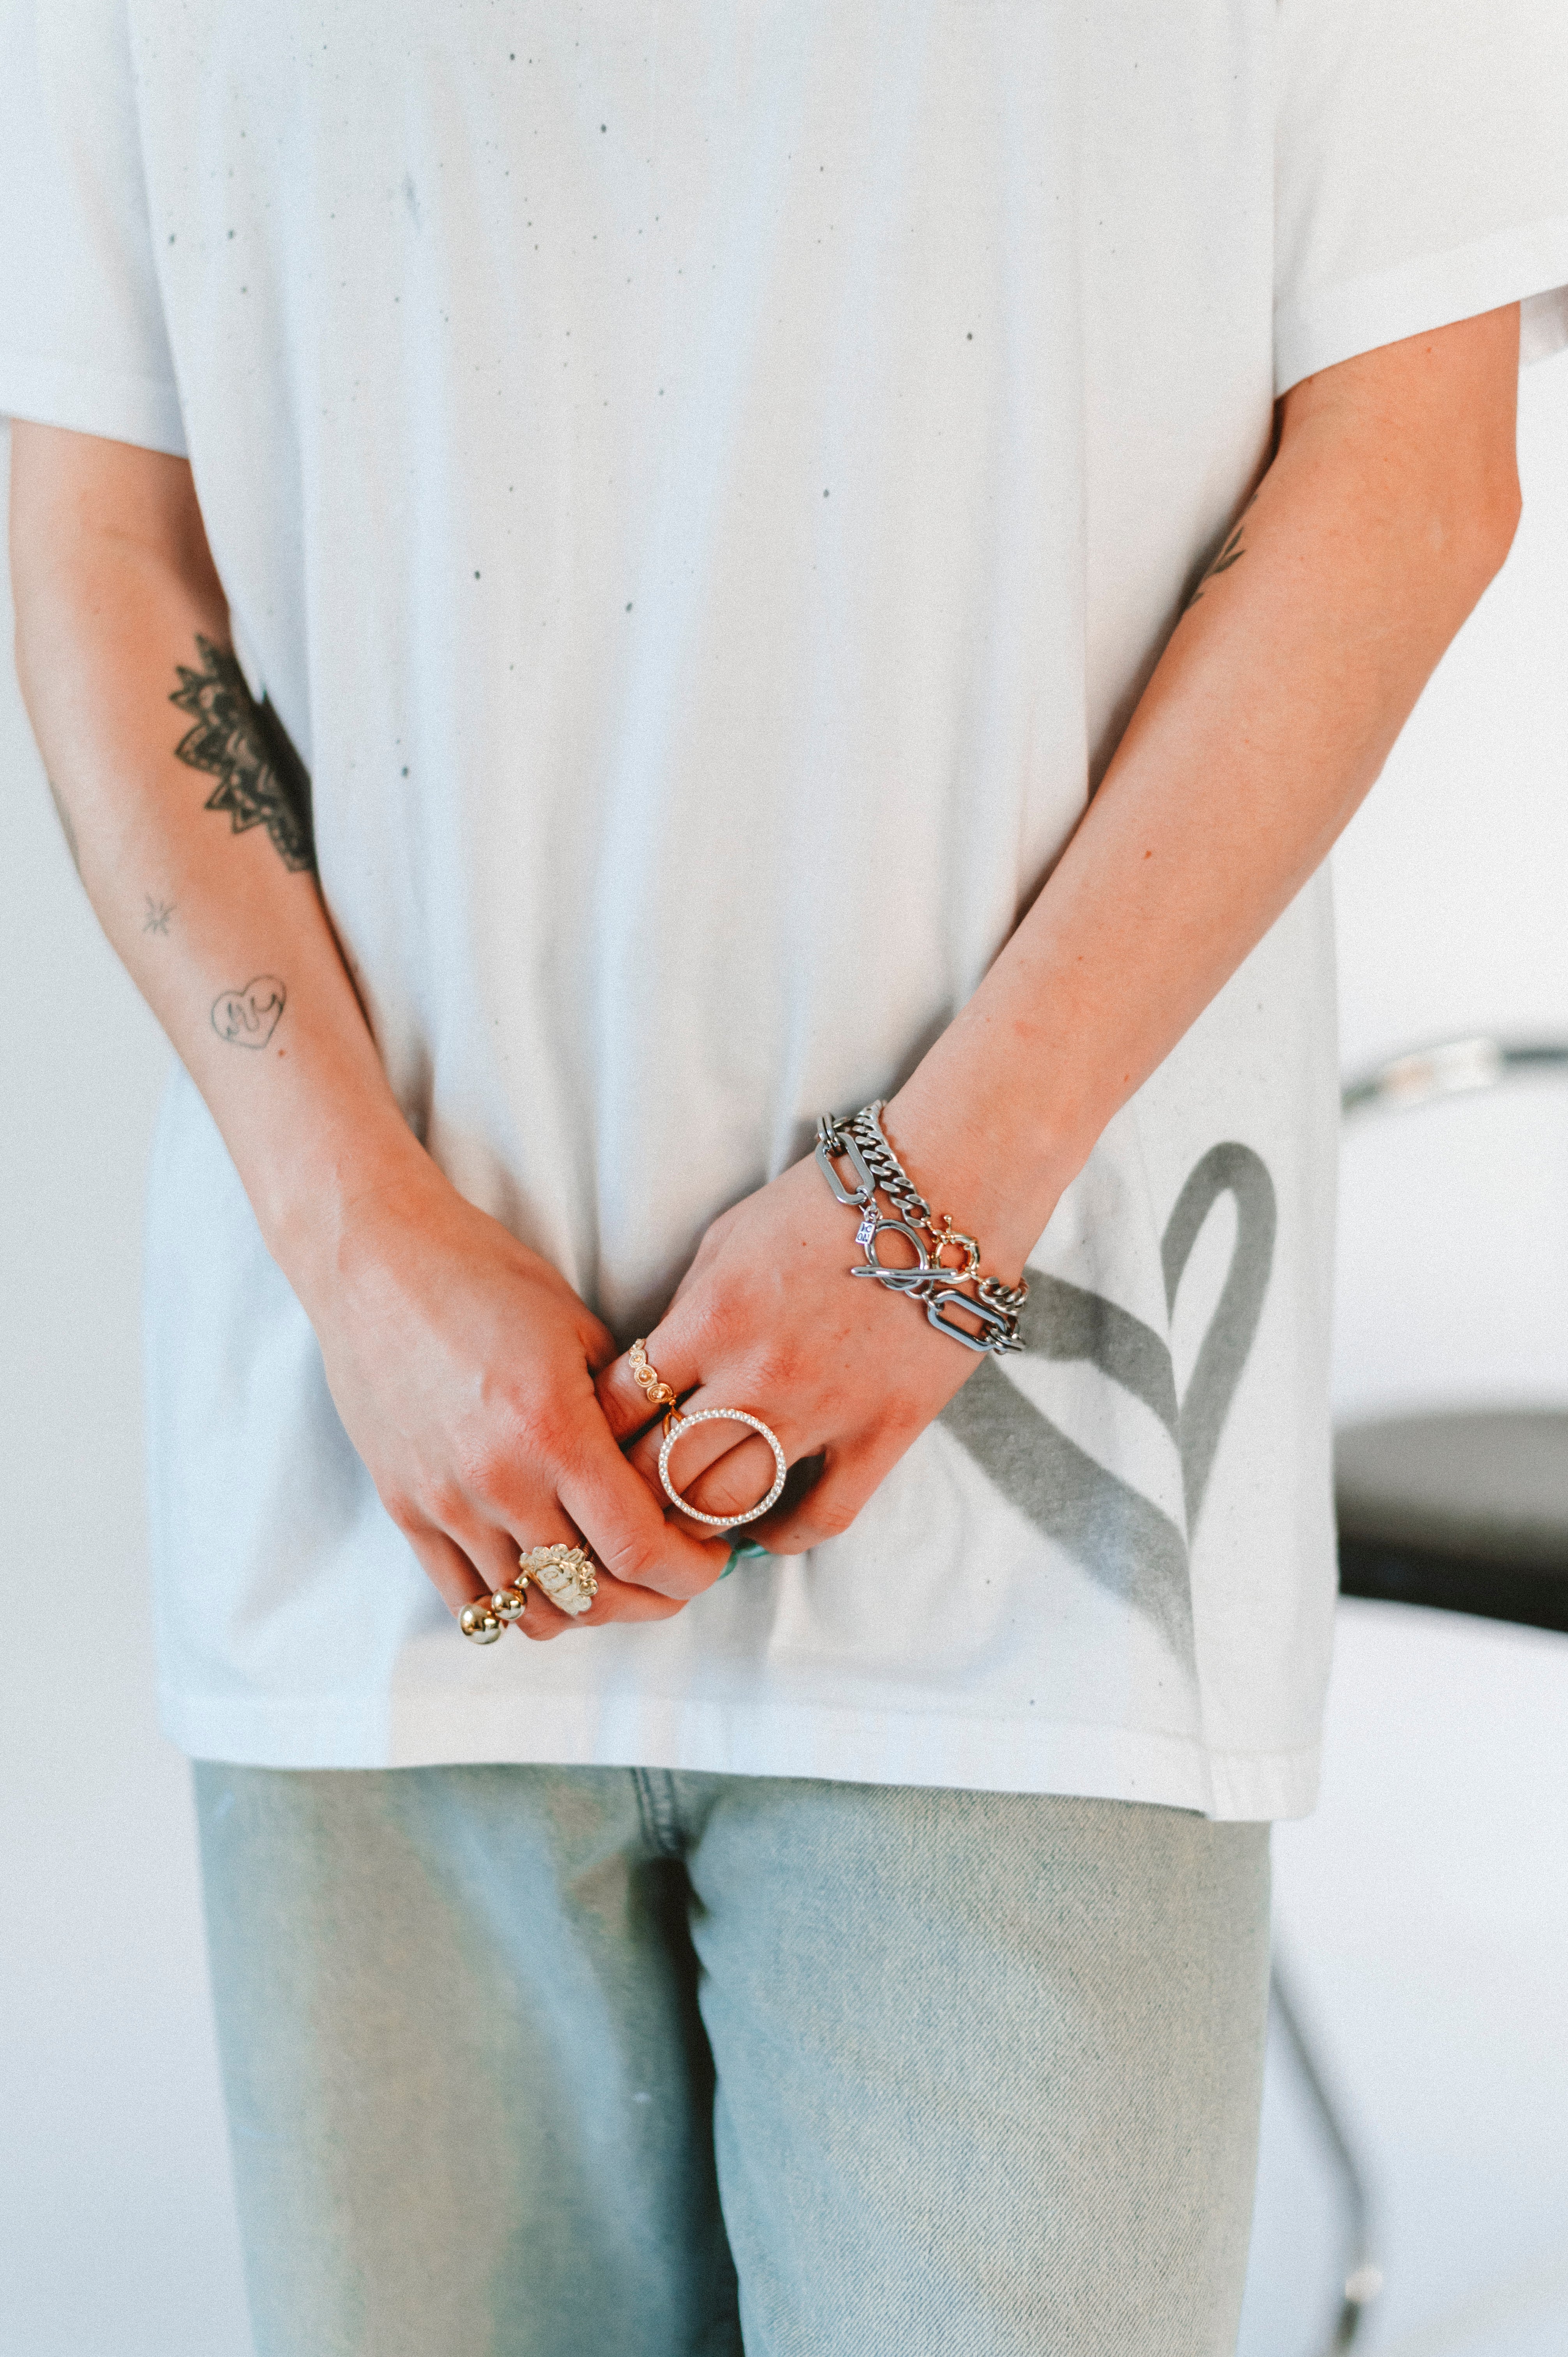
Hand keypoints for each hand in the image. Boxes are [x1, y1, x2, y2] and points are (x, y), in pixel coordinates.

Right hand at [296, 1152, 729, 1638]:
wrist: (376, 1262)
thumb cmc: (488, 1279)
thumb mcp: (583, 1333)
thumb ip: (628, 1414)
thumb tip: (676, 1474)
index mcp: (554, 1431)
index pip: (639, 1550)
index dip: (690, 1572)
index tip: (710, 1559)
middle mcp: (498, 1481)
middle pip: (593, 1595)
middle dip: (651, 1597)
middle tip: (675, 1575)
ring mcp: (445, 1503)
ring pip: (532, 1612)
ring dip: (586, 1608)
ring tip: (612, 1576)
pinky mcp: (406, 1510)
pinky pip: (469, 1600)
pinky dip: (518, 1602)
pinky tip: (547, 1575)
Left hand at [596, 1144, 1010, 1554]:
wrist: (944, 1194)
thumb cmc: (827, 1205)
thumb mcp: (728, 1238)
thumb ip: (685, 1311)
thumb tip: (652, 1375)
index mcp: (709, 1318)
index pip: (618, 1406)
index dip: (592, 1436)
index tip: (592, 1448)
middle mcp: (756, 1373)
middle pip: (661, 1471)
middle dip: (630, 1494)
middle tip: (622, 1504)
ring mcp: (822, 1410)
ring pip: (729, 1507)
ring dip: (694, 1524)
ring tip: (680, 1525)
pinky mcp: (883, 1434)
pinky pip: (820, 1519)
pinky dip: (781, 1536)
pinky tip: (764, 1529)